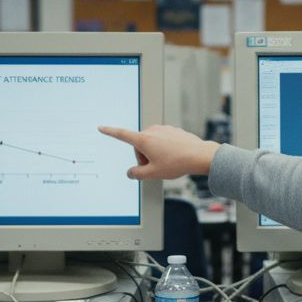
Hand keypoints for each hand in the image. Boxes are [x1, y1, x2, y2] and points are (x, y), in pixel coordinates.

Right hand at [97, 125, 219, 179]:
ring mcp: (163, 129)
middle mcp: (152, 131)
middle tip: (155, 167)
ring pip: (151, 143)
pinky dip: (164, 149)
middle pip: (139, 145)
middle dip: (143, 157)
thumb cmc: (177, 163)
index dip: (110, 132)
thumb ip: (137, 174)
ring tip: (167, 163)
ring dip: (154, 153)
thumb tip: (131, 173)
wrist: (199, 155)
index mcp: (144, 140)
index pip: (122, 135)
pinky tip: (174, 157)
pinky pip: (163, 141)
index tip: (102, 127)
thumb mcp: (153, 174)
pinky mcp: (173, 130)